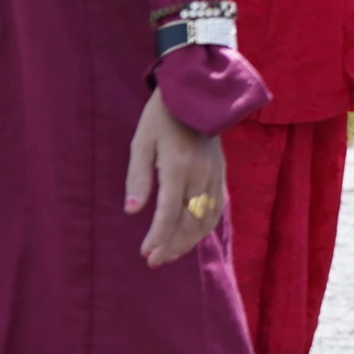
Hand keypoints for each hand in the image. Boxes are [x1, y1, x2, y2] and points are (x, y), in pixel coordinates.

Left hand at [123, 90, 225, 266]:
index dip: (157, 237)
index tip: (145, 252)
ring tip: (171, 253)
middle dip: (172, 246)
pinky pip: (216, 207)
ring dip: (189, 241)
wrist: (196, 92)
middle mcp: (201, 174)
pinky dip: (205, 227)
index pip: (169, 213)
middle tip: (154, 261)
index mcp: (178, 167)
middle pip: (190, 222)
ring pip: (207, 219)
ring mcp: (215, 174)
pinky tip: (192, 235)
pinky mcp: (221, 173)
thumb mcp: (141, 142)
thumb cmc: (161, 117)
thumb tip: (132, 211)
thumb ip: (138, 177)